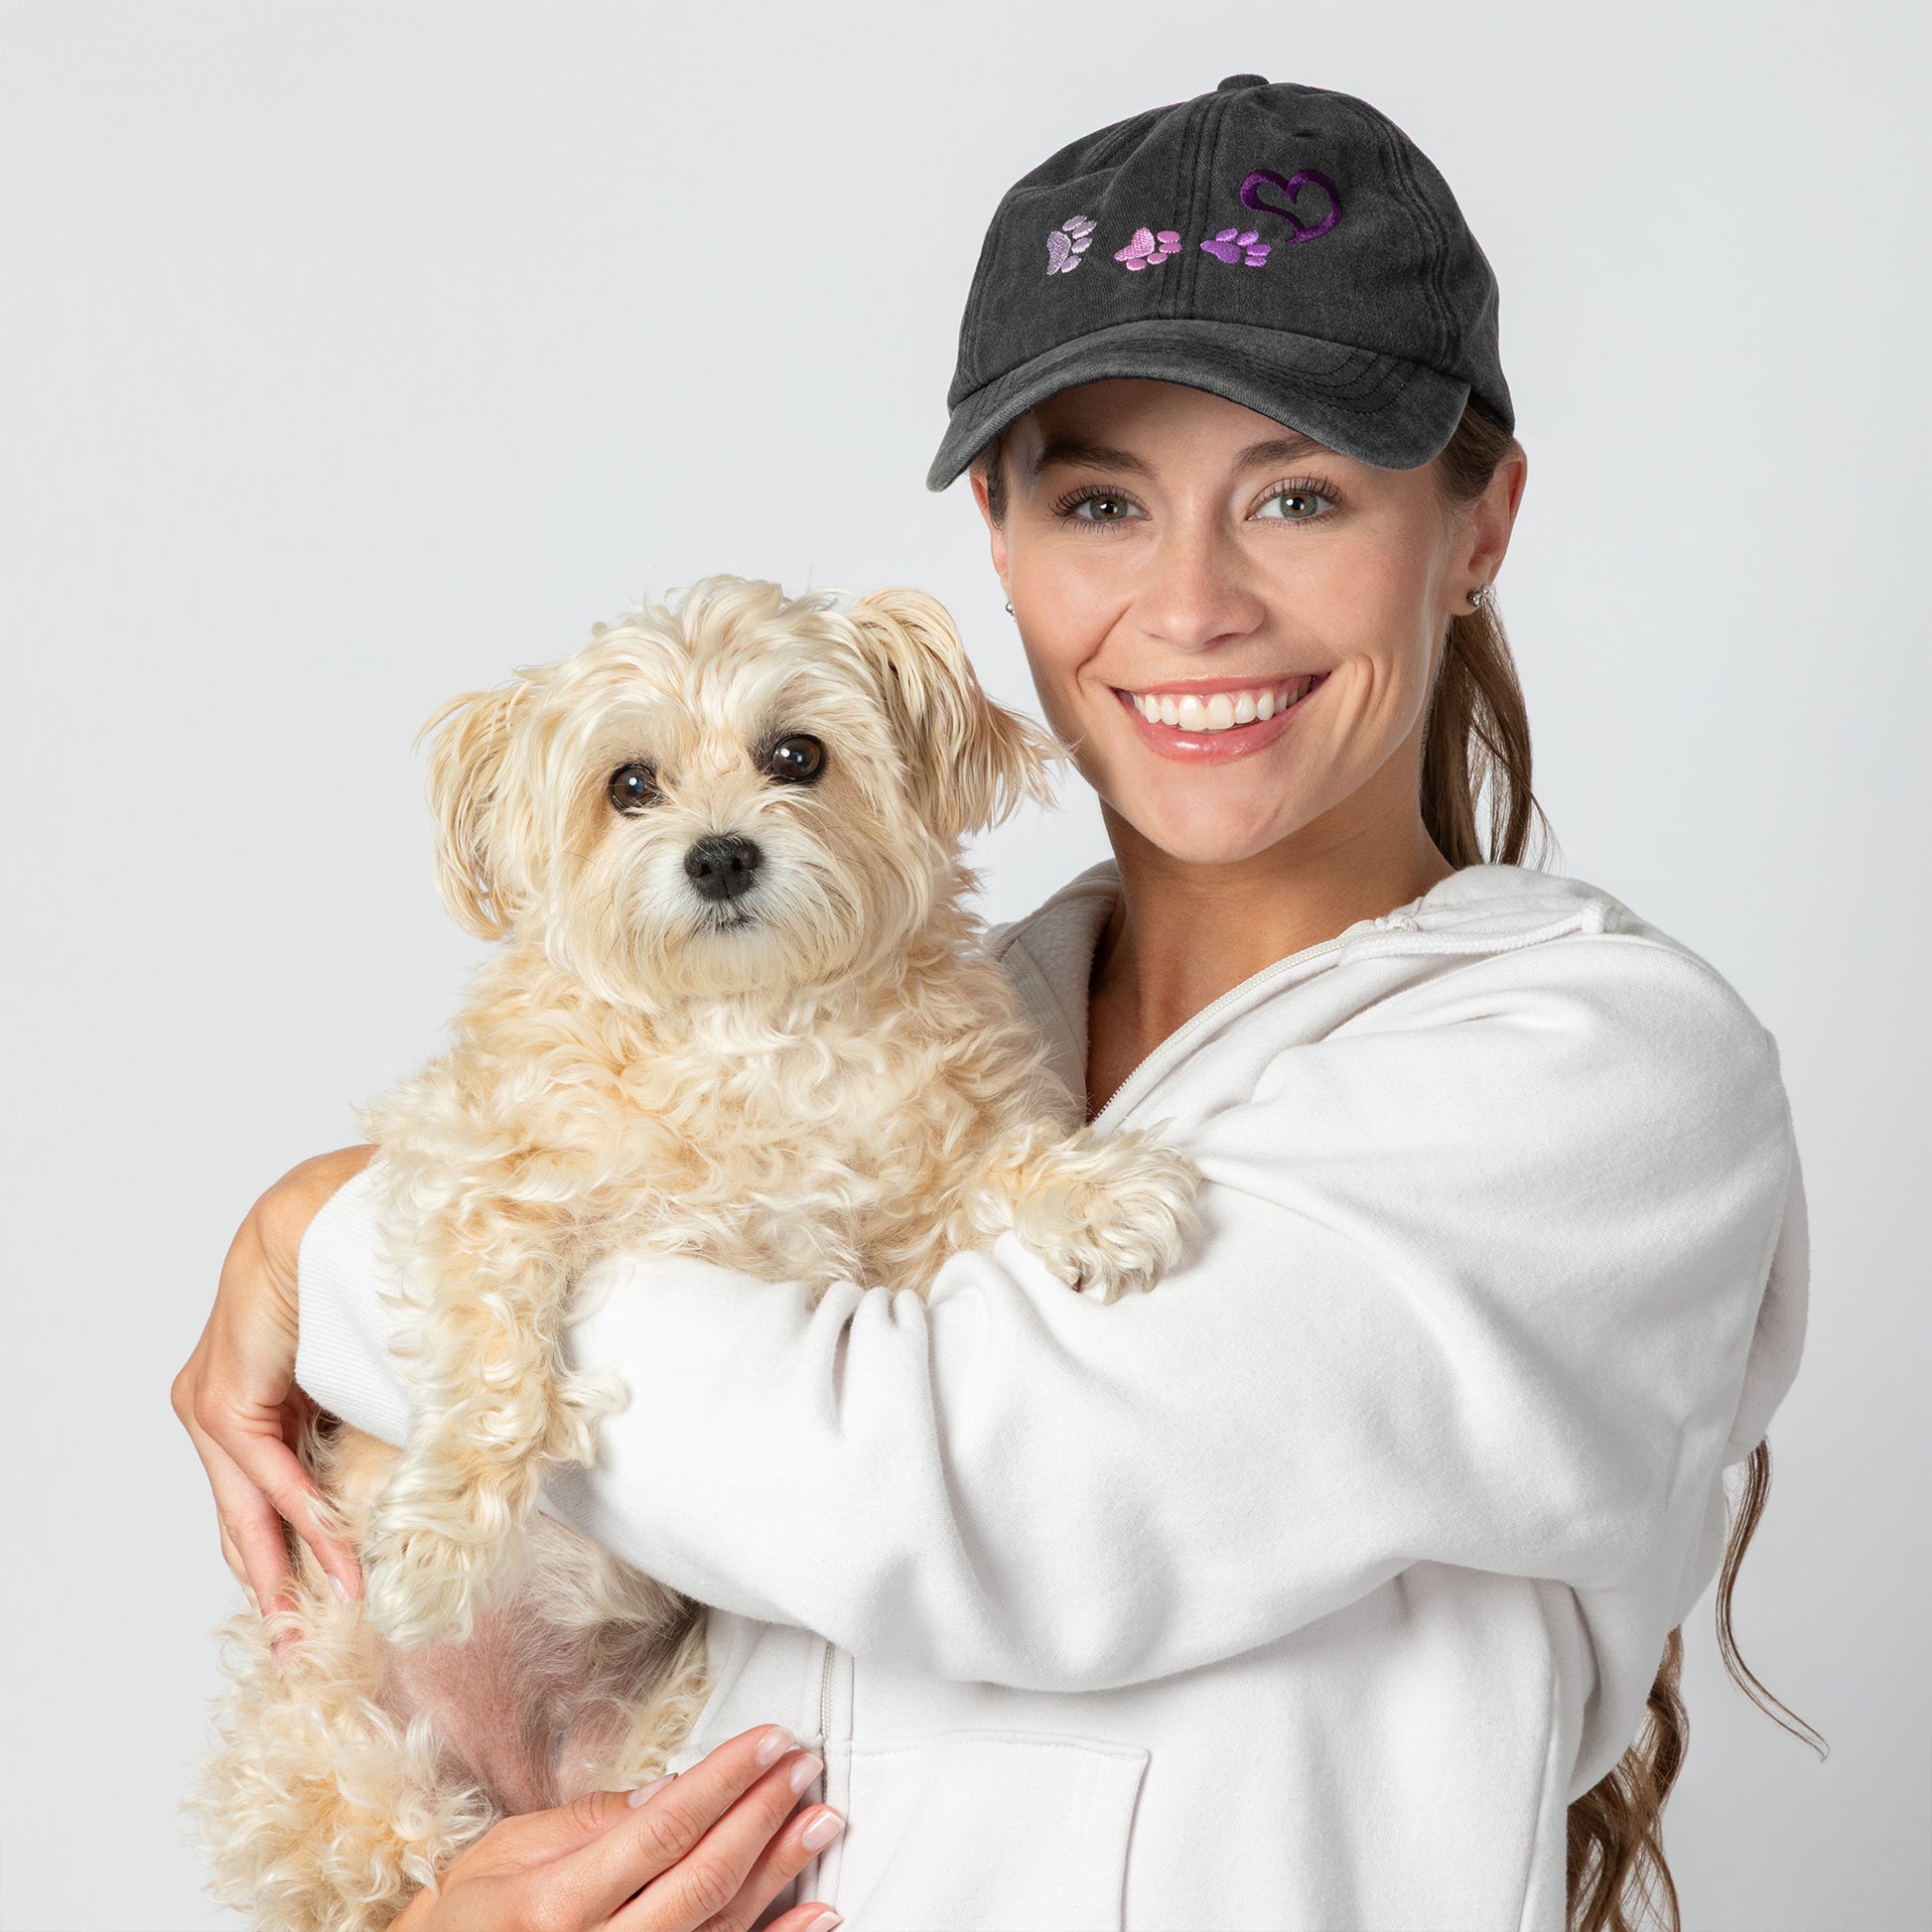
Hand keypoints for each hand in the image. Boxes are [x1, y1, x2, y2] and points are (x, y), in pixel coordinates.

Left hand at [172, 1144, 375, 1617]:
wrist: (326, 1217)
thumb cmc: (358, 1279)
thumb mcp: (363, 1379)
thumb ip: (369, 1433)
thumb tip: (420, 1491)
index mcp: (256, 1404)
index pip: (265, 1501)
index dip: (293, 1558)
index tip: (324, 1611)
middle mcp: (221, 1411)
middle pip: (245, 1521)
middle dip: (277, 1588)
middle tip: (300, 1648)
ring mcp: (211, 1408)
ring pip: (248, 1510)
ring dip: (290, 1568)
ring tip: (321, 1621)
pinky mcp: (217, 1401)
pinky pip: (264, 1475)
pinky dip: (301, 1517)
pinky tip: (334, 1554)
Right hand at [390, 1723, 844, 1931]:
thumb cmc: (466, 1922)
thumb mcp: (507, 1854)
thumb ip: (588, 1822)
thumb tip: (669, 1789)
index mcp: (558, 1901)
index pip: (663, 1828)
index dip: (725, 1781)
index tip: (770, 1742)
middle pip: (704, 1876)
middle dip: (763, 1815)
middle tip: (804, 1766)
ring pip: (723, 1926)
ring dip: (781, 1873)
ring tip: (821, 1821)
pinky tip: (816, 1914)